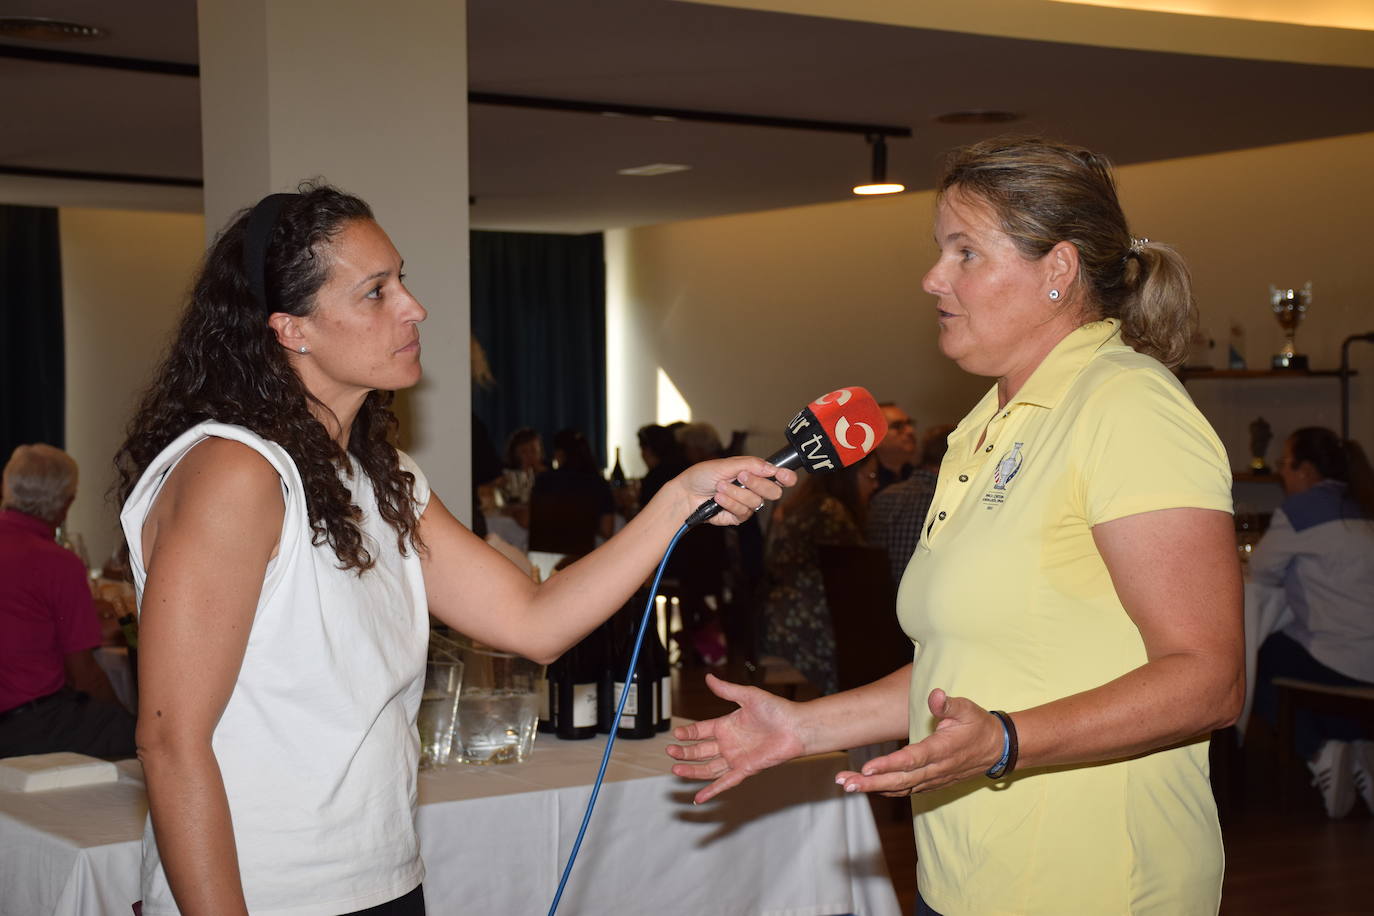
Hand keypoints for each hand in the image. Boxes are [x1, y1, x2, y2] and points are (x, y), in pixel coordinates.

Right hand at [666, 673, 805, 803]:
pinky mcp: (746, 769)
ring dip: (692, 771)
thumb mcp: (748, 696)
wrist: (797, 727)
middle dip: (684, 753)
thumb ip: (727, 690)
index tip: (675, 734)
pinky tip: (698, 797)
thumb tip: (708, 677)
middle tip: (670, 753)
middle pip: (700, 751)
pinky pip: (725, 782)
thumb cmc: (777, 710)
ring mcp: (736, 758)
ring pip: (708, 768)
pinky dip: (712, 790)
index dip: (688, 733)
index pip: (700, 731)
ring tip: (676, 770)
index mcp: (727, 725)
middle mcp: (729, 743)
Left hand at [668, 457, 796, 525]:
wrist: (686, 493)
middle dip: (757, 483)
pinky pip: (743, 512)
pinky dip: (729, 503)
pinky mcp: (737, 517)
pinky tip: (718, 498)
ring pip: (755, 502)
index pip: (779, 476)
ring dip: (736, 493)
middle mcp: (754, 488)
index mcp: (754, 472)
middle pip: (773, 491)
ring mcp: (747, 503)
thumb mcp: (726, 464)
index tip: (785, 476)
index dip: (786, 477)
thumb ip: (751, 465)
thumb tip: (771, 468)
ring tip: (719, 487)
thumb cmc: (703, 475)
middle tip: (740, 476)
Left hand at [834, 689, 1004, 796]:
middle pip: (900, 780)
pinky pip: (907, 790)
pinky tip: (867, 787)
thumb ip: (949, 704)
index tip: (866, 768)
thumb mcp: (967, 709)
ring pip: (900, 788)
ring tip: (847, 784)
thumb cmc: (979, 725)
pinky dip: (887, 790)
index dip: (888, 765)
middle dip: (870, 782)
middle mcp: (936, 769)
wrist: (998, 749)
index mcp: (942, 750)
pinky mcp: (933, 783)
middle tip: (845, 782)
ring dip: (873, 788)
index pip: (912, 760)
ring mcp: (934, 779)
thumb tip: (935, 695)